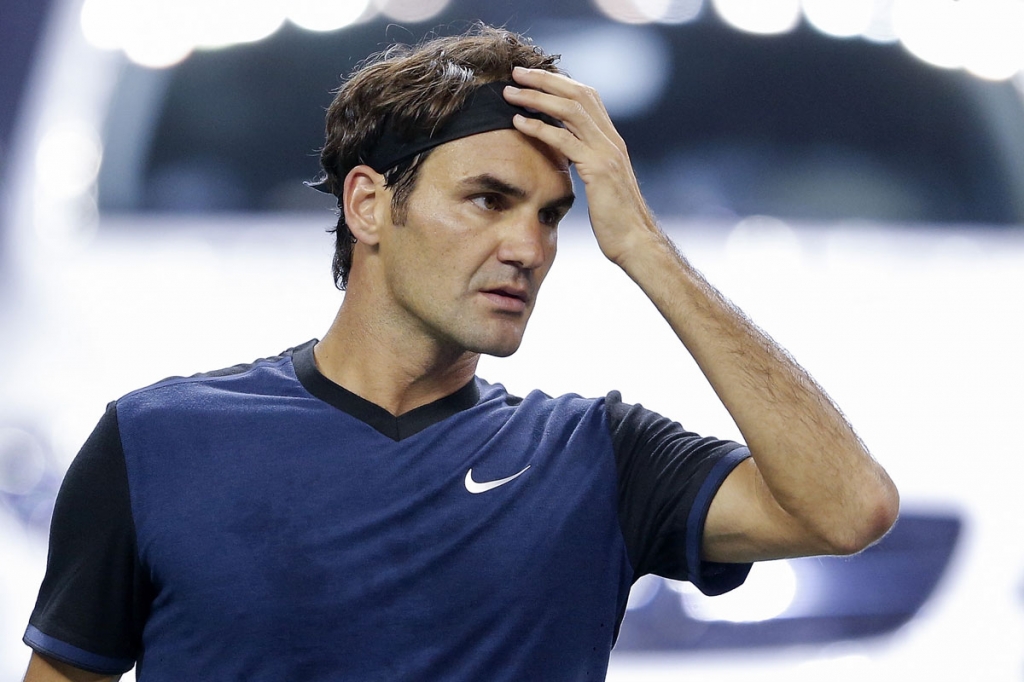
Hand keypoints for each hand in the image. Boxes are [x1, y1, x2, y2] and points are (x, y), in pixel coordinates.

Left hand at [504, 67, 660, 265]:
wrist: (636, 243)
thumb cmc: (615, 221)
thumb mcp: (601, 185)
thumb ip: (587, 163)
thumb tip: (568, 156)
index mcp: (611, 140)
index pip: (586, 96)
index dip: (559, 82)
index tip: (532, 77)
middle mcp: (611, 140)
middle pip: (578, 93)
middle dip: (545, 79)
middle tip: (516, 72)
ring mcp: (607, 152)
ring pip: (571, 110)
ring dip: (537, 97)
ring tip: (510, 92)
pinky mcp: (598, 170)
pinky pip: (565, 140)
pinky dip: (539, 128)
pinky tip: (518, 123)